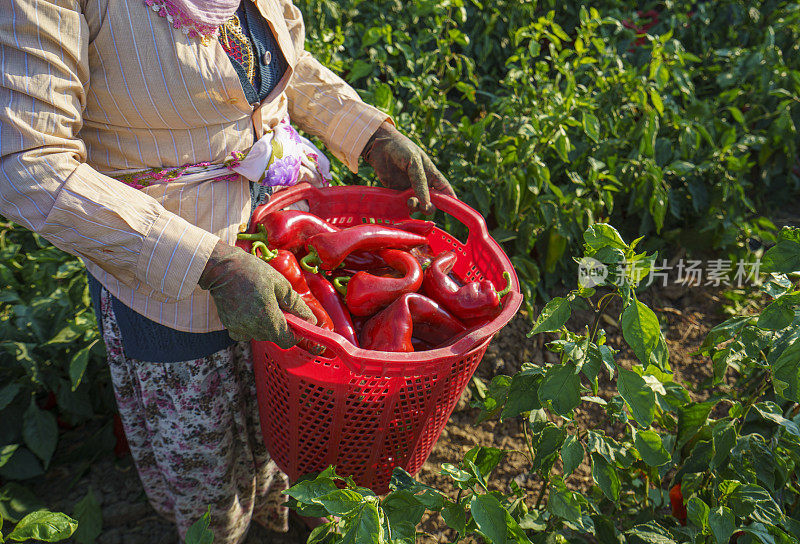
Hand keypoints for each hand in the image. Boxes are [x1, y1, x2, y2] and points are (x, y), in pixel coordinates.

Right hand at [198, 242, 315, 345]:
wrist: (222, 268)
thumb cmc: (252, 272)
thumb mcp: (280, 284)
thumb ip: (295, 304)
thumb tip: (310, 319)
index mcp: (267, 318)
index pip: (287, 340)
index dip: (296, 334)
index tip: (298, 322)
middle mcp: (253, 328)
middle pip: (275, 336)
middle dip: (282, 324)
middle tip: (280, 305)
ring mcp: (240, 328)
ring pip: (261, 334)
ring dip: (267, 323)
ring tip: (264, 302)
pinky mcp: (230, 326)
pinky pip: (246, 333)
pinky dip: (252, 325)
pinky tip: (251, 309)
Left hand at [362, 122, 455, 213]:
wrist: (380, 146)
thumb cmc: (401, 149)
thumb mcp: (414, 162)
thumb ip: (420, 182)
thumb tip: (426, 203)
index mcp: (432, 175)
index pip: (445, 191)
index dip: (451, 201)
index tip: (453, 210)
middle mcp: (422, 185)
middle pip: (432, 203)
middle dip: (430, 207)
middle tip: (424, 206)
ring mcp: (409, 190)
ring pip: (418, 206)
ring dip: (417, 208)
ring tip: (410, 201)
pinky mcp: (397, 193)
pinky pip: (403, 206)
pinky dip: (404, 208)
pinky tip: (401, 204)